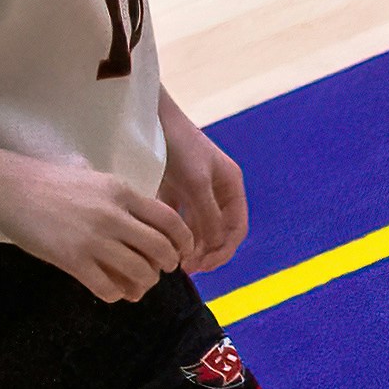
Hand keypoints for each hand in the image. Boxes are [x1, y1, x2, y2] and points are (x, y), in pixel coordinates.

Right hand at [0, 152, 192, 302]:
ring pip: (138, 270)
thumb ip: (121, 196)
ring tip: (142, 284)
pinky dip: (116, 293)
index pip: (169, 219)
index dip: (184, 239)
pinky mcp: (71, 259)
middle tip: (166, 269)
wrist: (10, 188)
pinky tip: (114, 292)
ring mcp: (92, 239)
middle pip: (160, 247)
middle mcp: (114, 215)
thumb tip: (143, 212)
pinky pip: (105, 286)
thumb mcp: (96, 177)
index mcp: (123, 192)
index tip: (185, 250)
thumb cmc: (51, 180)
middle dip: (169, 263)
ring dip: (146, 281)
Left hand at [156, 113, 250, 280]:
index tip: (202, 267)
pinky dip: (173, 231)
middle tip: (183, 269)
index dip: (223, 251)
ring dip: (190, 245)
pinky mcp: (175, 188)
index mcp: (231, 186)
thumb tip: (213, 247)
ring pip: (199, 226)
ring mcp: (197, 189)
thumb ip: (207, 215)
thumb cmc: (178, 148)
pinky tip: (159, 241)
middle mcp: (218, 190)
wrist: (152, 119)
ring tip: (171, 259)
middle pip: (219, 230)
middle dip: (206, 251)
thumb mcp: (196, 183)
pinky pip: (180, 217)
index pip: (236, 228)